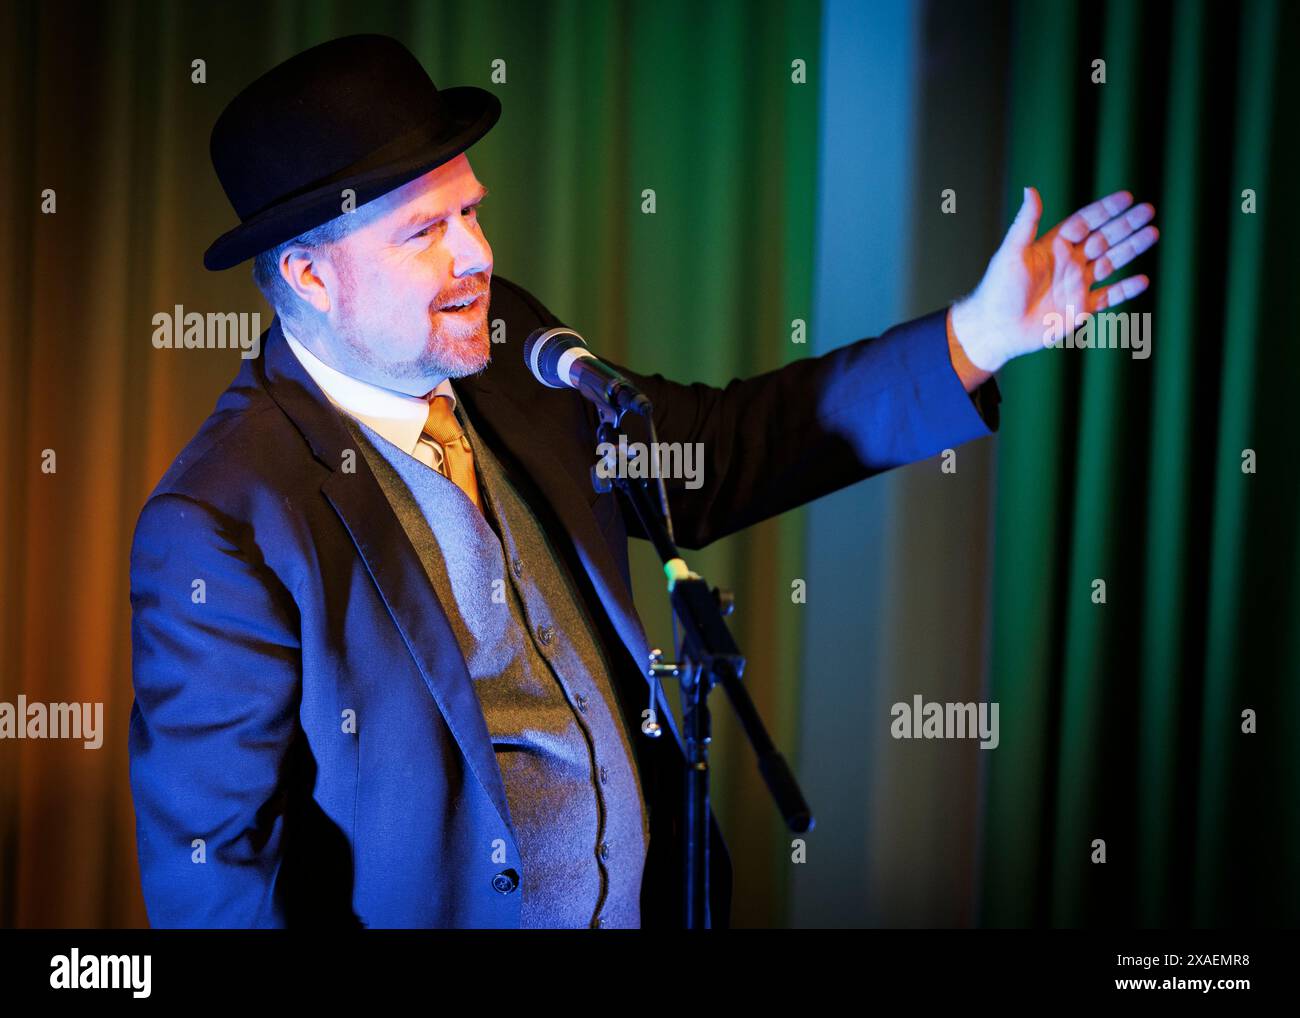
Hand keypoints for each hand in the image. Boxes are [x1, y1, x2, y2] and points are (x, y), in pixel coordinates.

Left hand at [949, 187, 1158, 373]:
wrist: (995, 329)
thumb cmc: (998, 289)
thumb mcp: (1012, 252)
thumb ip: (1026, 222)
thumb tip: (1031, 188)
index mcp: (1053, 246)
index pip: (1085, 222)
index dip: (1105, 210)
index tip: (1127, 197)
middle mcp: (1068, 263)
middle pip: (1103, 239)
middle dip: (1126, 225)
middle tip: (1149, 211)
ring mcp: (1076, 285)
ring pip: (1111, 263)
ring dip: (1131, 249)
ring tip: (1153, 234)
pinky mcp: (1080, 309)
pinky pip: (1108, 297)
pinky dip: (1126, 290)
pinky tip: (1142, 280)